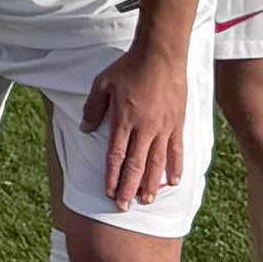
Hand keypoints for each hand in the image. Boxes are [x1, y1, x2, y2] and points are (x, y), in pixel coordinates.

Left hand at [79, 40, 187, 211]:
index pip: (115, 155)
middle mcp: (144, 128)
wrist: (160, 54)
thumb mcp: (101, 83)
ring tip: (147, 201)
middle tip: (124, 207)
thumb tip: (84, 128)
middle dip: (128, 188)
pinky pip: (177, 150)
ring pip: (157, 162)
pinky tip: (173, 182)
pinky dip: (175, 168)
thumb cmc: (129, 66)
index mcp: (123, 119)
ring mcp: (164, 127)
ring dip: (151, 184)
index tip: (107, 192)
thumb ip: (93, 108)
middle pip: (136, 165)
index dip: (111, 175)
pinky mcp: (178, 123)